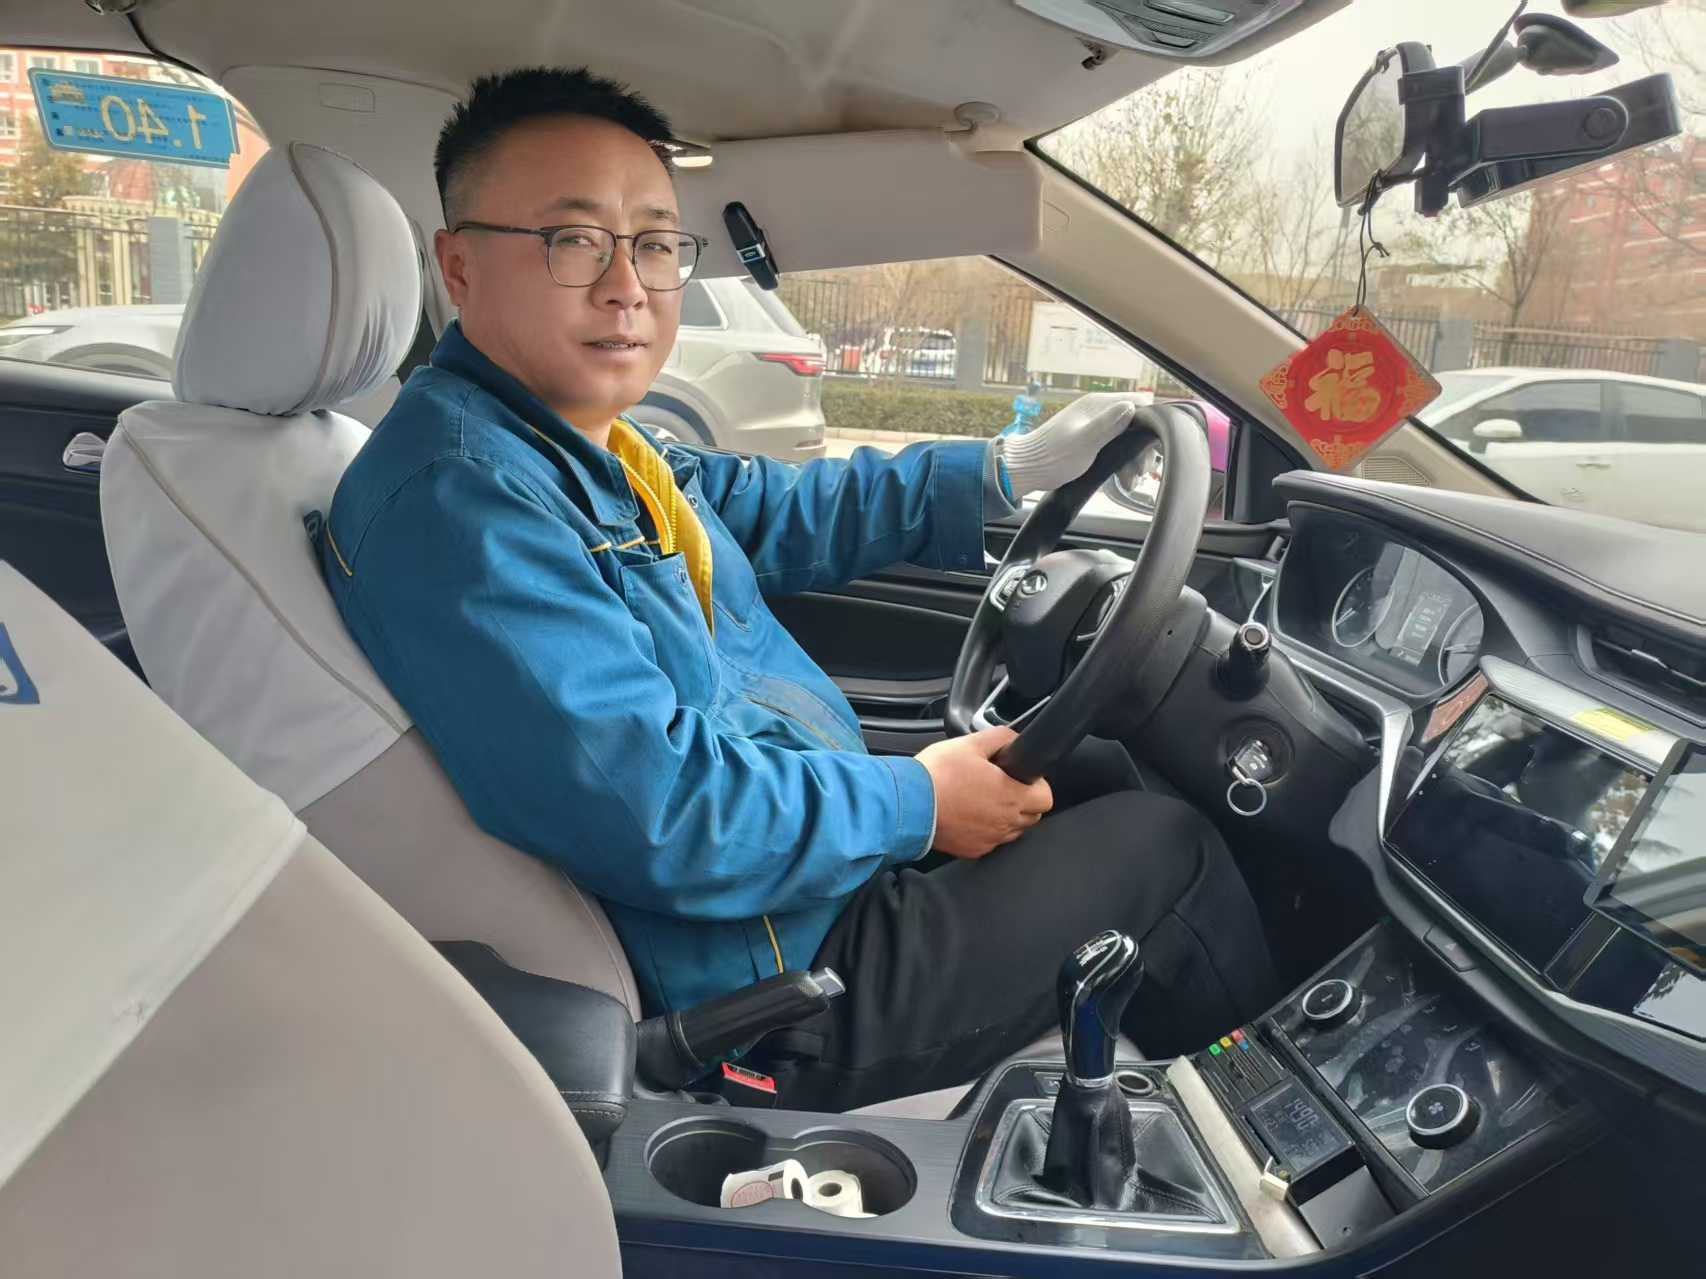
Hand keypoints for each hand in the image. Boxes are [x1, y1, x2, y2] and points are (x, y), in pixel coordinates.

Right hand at [917, 726, 1053, 858]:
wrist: (908, 804)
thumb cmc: (937, 775)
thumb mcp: (971, 744)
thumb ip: (1000, 738)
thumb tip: (1014, 739)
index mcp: (1011, 795)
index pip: (1046, 797)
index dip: (1037, 784)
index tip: (1021, 777)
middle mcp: (1005, 822)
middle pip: (1033, 816)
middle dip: (1023, 801)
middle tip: (1002, 786)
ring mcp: (990, 840)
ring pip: (1013, 830)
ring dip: (1006, 816)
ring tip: (983, 800)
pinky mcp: (974, 850)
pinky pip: (992, 841)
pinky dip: (987, 830)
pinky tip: (970, 815)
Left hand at [997, 393, 1139, 496]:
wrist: (1028, 469)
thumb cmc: (1053, 457)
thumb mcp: (1084, 442)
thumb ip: (1109, 424)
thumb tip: (1131, 406)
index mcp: (1097, 405)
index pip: (1138, 402)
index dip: (1150, 424)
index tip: (1151, 448)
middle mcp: (1099, 410)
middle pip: (1136, 423)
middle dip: (1142, 448)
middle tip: (1142, 472)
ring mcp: (1095, 424)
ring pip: (1127, 437)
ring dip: (1133, 458)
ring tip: (1131, 481)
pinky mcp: (1092, 439)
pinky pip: (1116, 446)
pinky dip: (1122, 461)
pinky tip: (1124, 480)